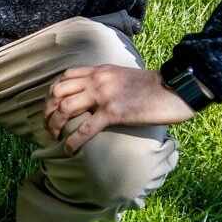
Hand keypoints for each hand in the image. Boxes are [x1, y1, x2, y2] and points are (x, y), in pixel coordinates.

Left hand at [43, 65, 203, 153]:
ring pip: (65, 109)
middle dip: (47, 110)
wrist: (174, 88)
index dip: (51, 93)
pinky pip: (84, 129)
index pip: (64, 77)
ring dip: (54, 125)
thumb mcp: (123, 77)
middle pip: (58, 92)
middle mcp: (97, 79)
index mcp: (99, 71)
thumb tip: (96, 96)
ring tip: (53, 137)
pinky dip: (72, 141)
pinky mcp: (113, 112)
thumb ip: (107, 82)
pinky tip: (68, 150)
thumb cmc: (152, 87)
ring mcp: (103, 95)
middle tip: (47, 125)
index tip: (49, 107)